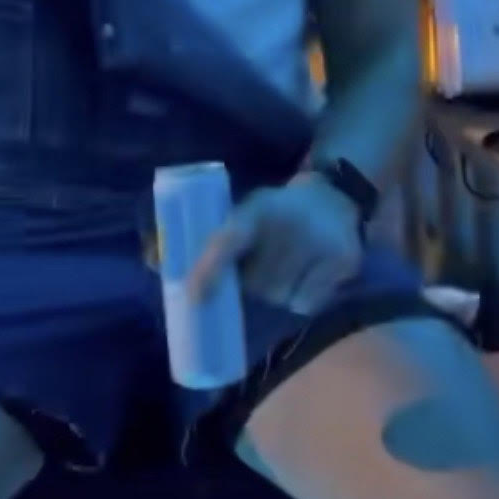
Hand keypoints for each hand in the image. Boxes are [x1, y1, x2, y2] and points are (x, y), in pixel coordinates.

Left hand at [188, 173, 362, 313]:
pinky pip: (306, 302)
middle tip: (261, 266)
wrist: (335, 196)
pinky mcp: (344, 261)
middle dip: (250, 285)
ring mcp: (321, 243)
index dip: (208, 270)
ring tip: (287, 268)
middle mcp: (290, 223)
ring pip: (280, 296)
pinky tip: (308, 275)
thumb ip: (203, 240)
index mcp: (259, 208)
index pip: (229, 241)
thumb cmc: (276, 212)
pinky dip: (301, 298)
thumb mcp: (243, 213)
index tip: (193, 297)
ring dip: (275, 292)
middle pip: (256, 283)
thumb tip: (153, 260)